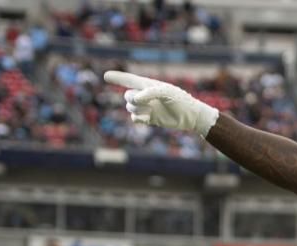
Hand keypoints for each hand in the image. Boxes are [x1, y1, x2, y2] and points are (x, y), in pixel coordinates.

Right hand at [103, 70, 218, 136]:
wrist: (190, 116)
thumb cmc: (180, 100)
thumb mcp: (166, 92)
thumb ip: (149, 93)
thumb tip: (135, 100)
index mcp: (148, 85)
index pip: (129, 80)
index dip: (117, 78)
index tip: (106, 75)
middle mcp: (145, 96)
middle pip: (127, 96)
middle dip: (134, 99)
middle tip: (148, 101)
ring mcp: (147, 107)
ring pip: (130, 107)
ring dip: (137, 109)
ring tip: (151, 110)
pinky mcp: (149, 119)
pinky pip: (135, 119)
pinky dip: (139, 119)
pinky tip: (148, 118)